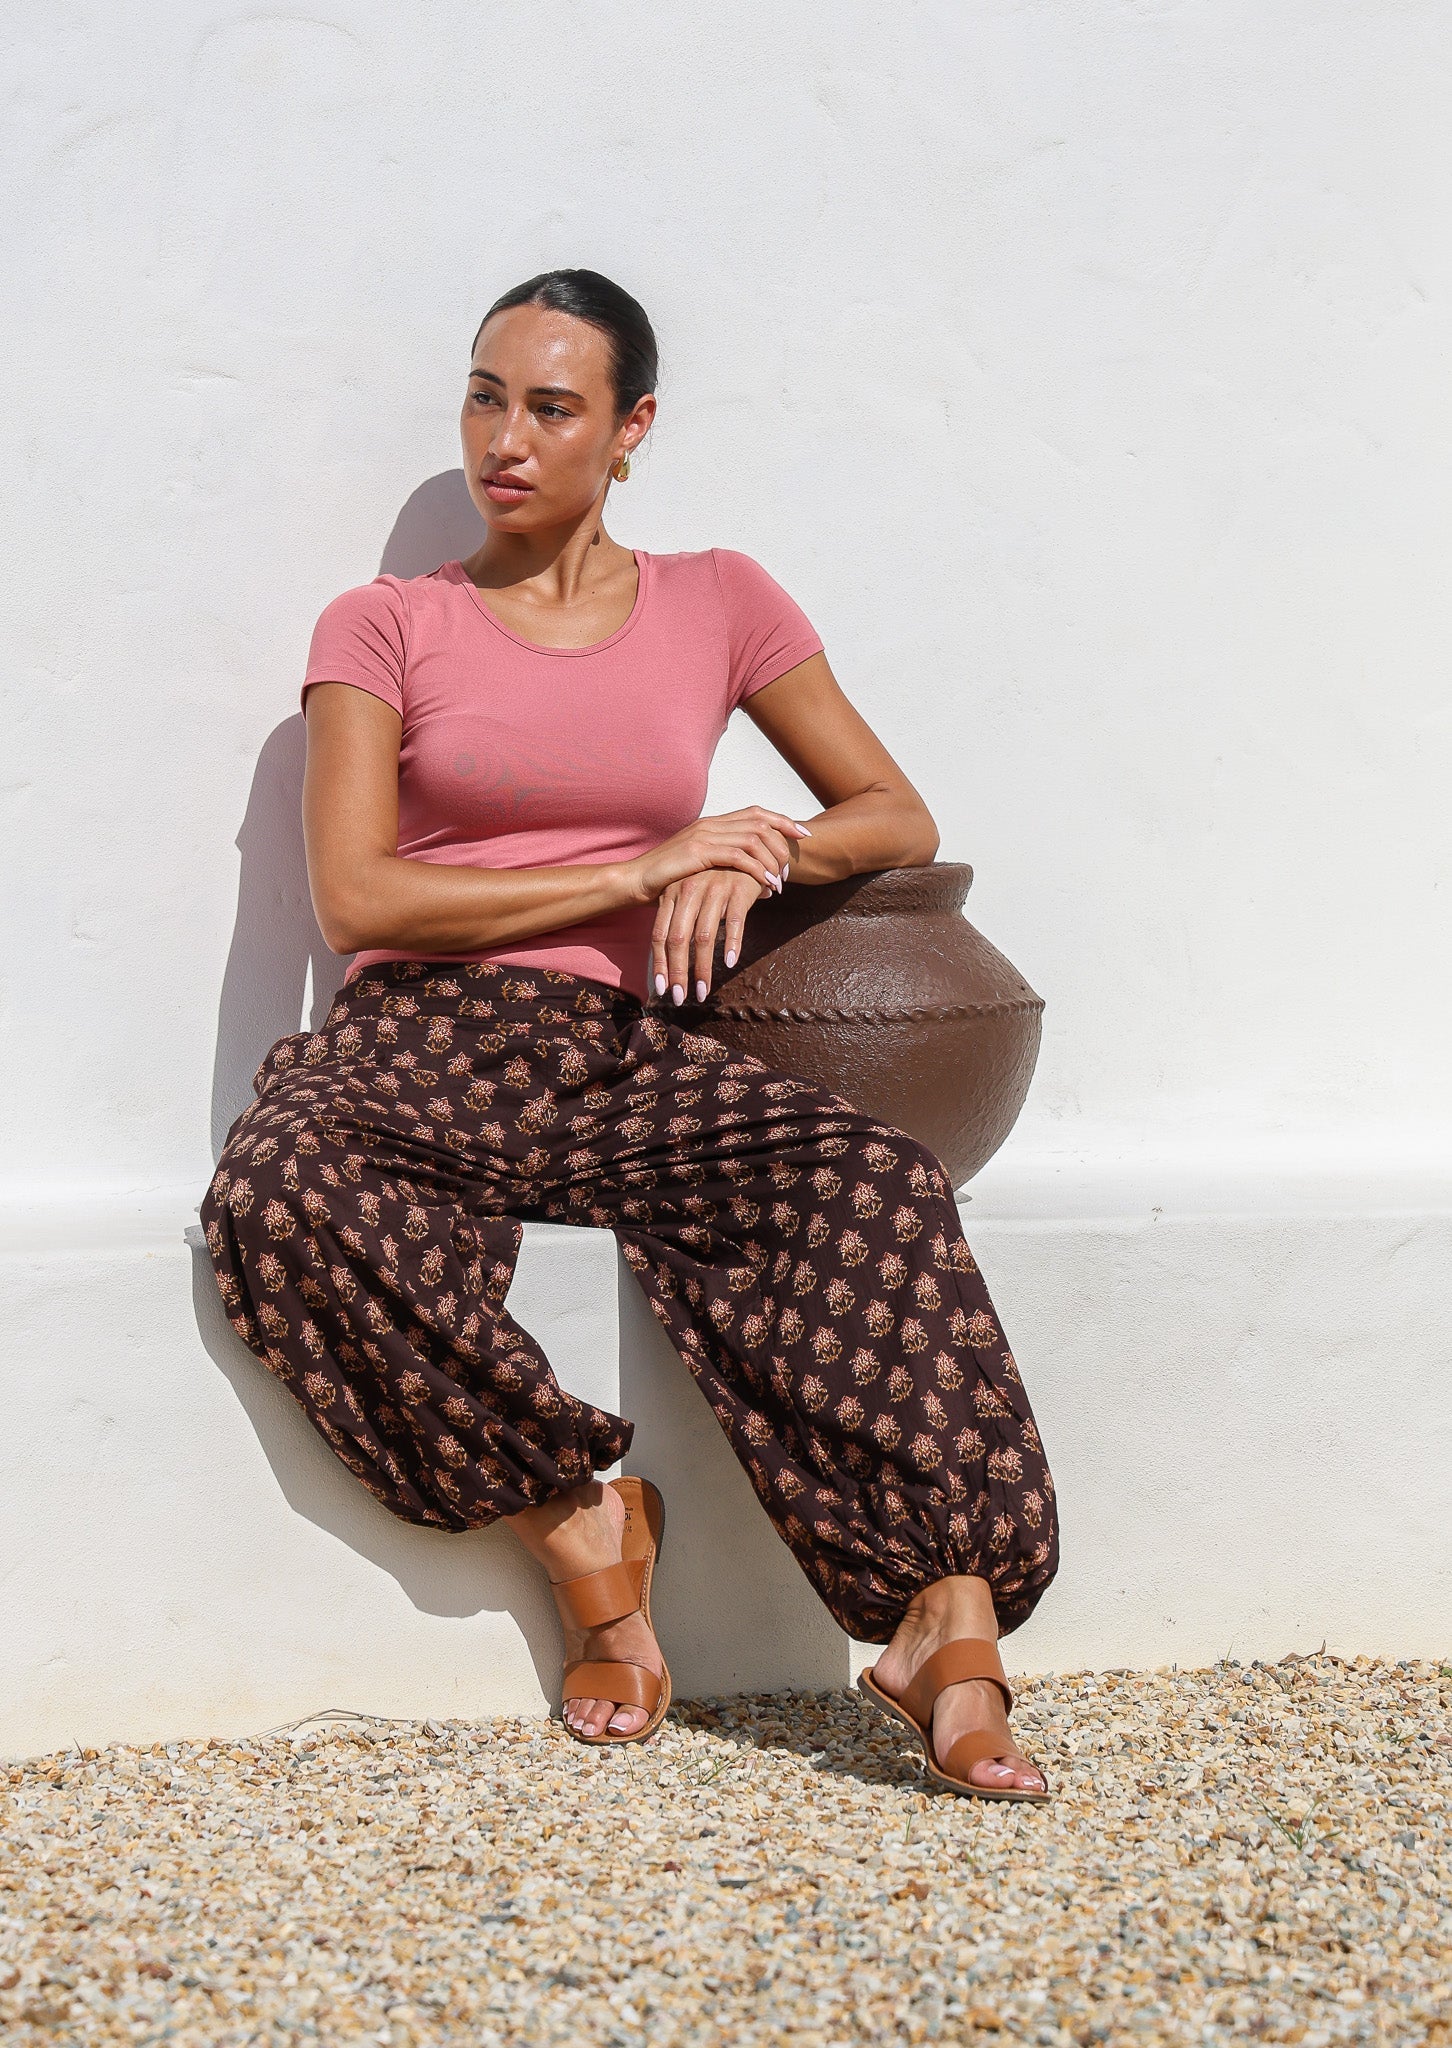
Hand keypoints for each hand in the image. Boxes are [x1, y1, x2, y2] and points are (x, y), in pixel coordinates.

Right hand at [627, 805, 812, 908]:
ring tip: (780, 882)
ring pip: (754, 839)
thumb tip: (752, 877)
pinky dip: (758, 870)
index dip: (783, 821)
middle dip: (782, 844)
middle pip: (761, 822)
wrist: (636, 880)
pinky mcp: (699, 851)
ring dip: (772, 860)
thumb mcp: (701, 866)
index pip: (757, 812)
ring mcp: (705, 835)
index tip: (803, 834)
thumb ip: (724, 864)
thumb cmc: (667, 878)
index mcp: (713, 823)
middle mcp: (712, 823)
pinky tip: (767, 885)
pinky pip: (739, 857)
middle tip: (789, 870)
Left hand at [649, 866, 775, 1005]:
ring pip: (703, 936)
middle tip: (680, 998)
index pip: (659, 934)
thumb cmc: (716, 876)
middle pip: (678, 939)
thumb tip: (670, 958)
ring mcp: (713, 888)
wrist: (749, 846)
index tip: (661, 989)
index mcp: (672, 893)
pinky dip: (731, 943)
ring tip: (704, 992)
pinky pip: (734, 921)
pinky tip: (730, 963)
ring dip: (703, 969)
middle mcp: (688, 890)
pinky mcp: (738, 888)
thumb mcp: (692, 892)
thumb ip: (680, 919)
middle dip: (678, 972)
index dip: (660, 963)